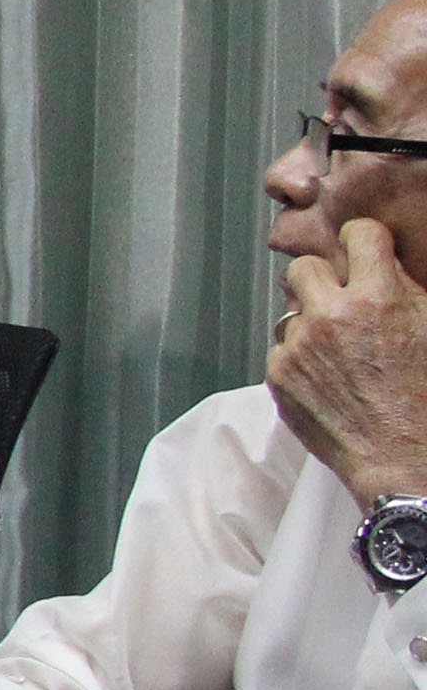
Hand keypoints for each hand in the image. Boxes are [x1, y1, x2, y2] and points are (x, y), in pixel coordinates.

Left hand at [271, 218, 426, 506]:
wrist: (405, 456)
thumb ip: (408, 290)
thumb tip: (391, 264)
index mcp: (379, 296)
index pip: (358, 234)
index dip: (366, 244)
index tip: (368, 255)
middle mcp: (332, 315)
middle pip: (306, 266)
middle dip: (325, 279)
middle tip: (344, 300)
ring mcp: (299, 346)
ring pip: (291, 310)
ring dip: (312, 320)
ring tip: (340, 346)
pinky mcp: (279, 375)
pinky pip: (282, 348)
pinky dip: (300, 355)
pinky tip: (328, 374)